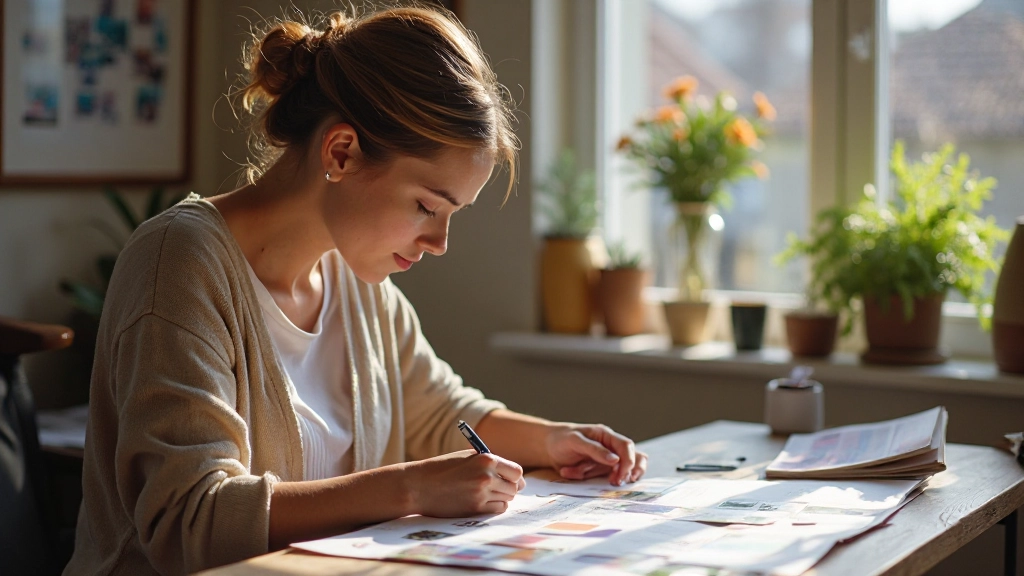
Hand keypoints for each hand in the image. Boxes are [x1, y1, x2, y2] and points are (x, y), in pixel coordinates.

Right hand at [405, 450, 525, 516]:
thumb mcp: (466, 457)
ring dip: (501, 497)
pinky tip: (482, 501)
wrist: (419, 486)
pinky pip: (497, 509)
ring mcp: (481, 494)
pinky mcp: (475, 509)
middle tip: (498, 487)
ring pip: (507, 499)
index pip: (517, 472)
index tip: (510, 478)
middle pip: (514, 488)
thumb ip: (490, 463)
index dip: (515, 476)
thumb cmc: (442, 469)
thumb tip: (514, 475)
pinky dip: (494, 506)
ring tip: (486, 493)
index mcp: (486, 459)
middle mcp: (487, 476)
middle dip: (509, 488)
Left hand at [544, 424, 647, 485]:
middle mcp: (611, 447)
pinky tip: (580, 474)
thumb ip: (595, 450)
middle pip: (633, 459)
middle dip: (625, 473)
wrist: (549, 447)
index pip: (627, 446)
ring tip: (602, 480)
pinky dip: (598, 481)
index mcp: (606, 435)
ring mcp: (608, 459)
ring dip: (612, 477)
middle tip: (615, 483)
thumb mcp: (575, 441)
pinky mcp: (602, 470)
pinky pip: (608, 478)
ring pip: (623, 471)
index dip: (628, 462)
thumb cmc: (562, 440)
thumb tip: (616, 460)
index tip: (619, 476)